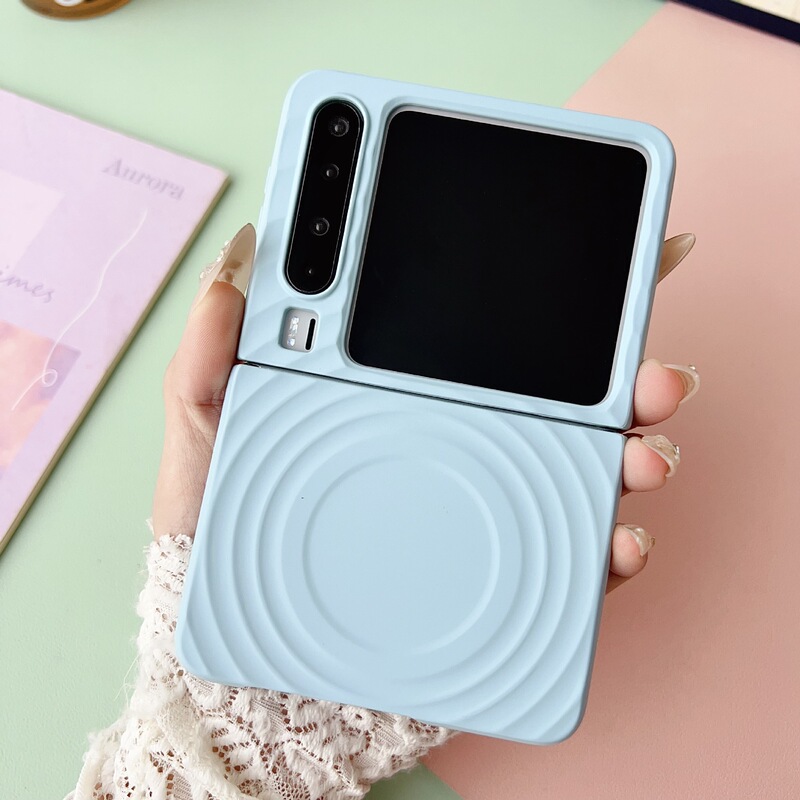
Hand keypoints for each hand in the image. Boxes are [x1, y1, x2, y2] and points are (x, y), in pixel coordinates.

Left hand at [153, 226, 697, 593]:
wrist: (240, 667)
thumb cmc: (217, 549)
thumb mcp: (206, 441)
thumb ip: (212, 358)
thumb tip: (237, 265)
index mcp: (400, 407)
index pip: (482, 348)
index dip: (549, 309)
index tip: (591, 279)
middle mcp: (453, 454)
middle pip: (557, 408)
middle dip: (623, 384)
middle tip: (646, 377)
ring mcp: (477, 523)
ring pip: (579, 479)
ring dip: (635, 459)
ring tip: (642, 457)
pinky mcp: (491, 592)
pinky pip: (566, 570)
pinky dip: (608, 554)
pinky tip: (621, 543)